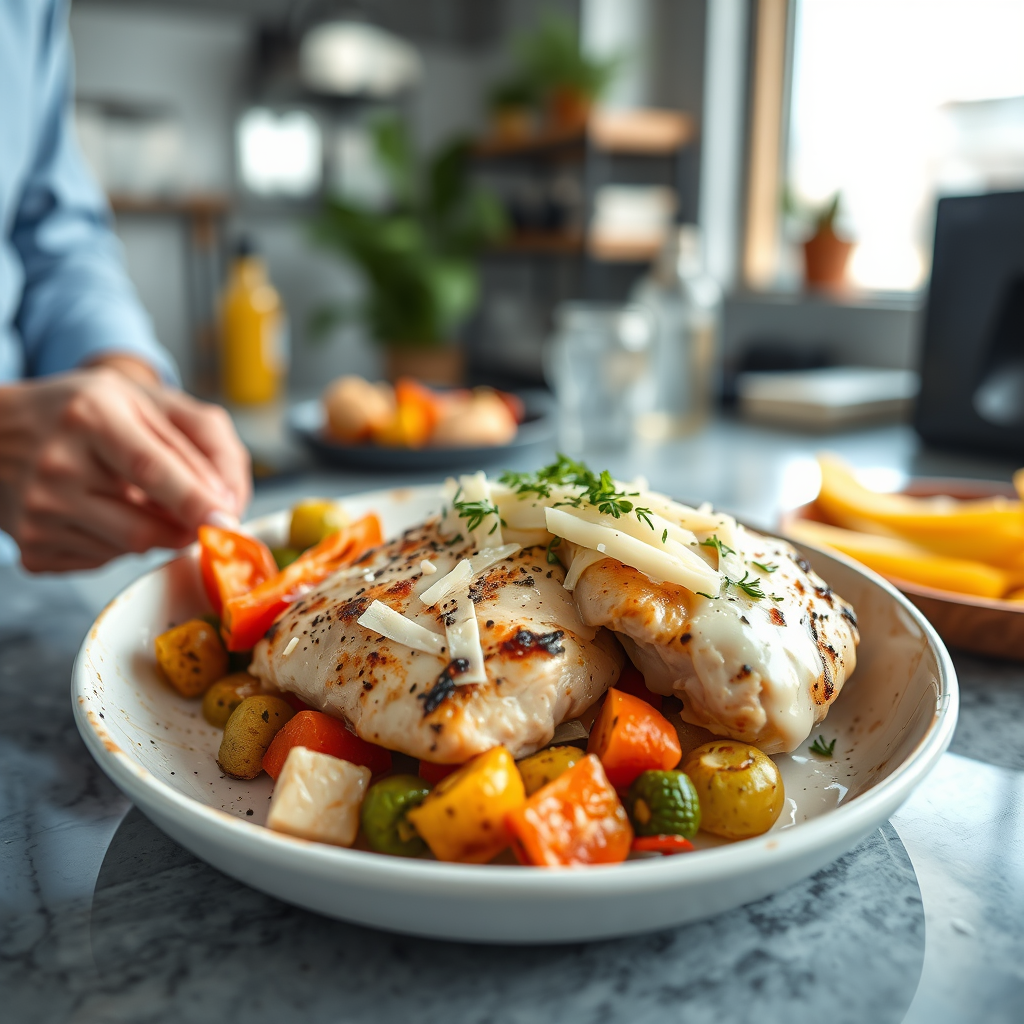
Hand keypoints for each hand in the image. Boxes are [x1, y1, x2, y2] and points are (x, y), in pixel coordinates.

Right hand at [0, 365, 250, 571]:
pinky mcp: (33, 548)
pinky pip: (103, 562)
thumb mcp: (144, 401)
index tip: (227, 520)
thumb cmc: (84, 412)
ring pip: (130, 550)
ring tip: (130, 496)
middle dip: (184, 527)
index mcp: (91, 416)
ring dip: (152, 533)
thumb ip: (200, 439)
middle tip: (192, 511)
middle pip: (146, 527)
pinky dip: (118, 543)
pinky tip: (98, 511)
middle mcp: (57, 466)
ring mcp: (39, 513)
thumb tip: (228, 499)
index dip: (194, 500)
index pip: (150, 468)